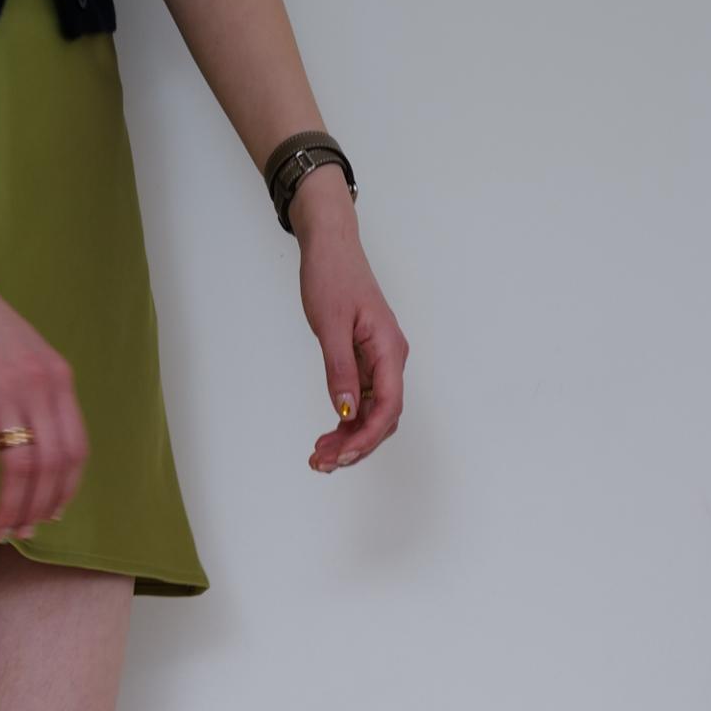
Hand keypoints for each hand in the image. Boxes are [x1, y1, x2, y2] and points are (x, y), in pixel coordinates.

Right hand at [0, 243, 88, 540]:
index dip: (67, 488)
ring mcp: (4, 392)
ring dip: (10, 509)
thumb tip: (40, 435)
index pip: (76, 449)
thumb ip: (38, 389)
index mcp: (58, 377)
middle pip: (52, 466)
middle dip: (40, 508)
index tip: (53, 512)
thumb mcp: (25, 351)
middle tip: (23, 532)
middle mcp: (39, 387)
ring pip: (19, 468)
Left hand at [293, 176, 408, 472]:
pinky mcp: (365, 359)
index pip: (388, 406)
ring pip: (371, 411)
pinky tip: (329, 433)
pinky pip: (362, 398)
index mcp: (389, 349)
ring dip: (349, 436)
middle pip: (382, 416)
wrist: (331, 248)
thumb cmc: (333, 277)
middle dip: (355, 443)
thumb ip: (340, 370)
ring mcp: (379, 360)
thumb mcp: (331, 326)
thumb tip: (346, 411)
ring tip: (319, 455)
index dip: (366, 436)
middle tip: (321, 462)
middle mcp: (390, 358)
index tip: (341, 455)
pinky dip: (346, 419)